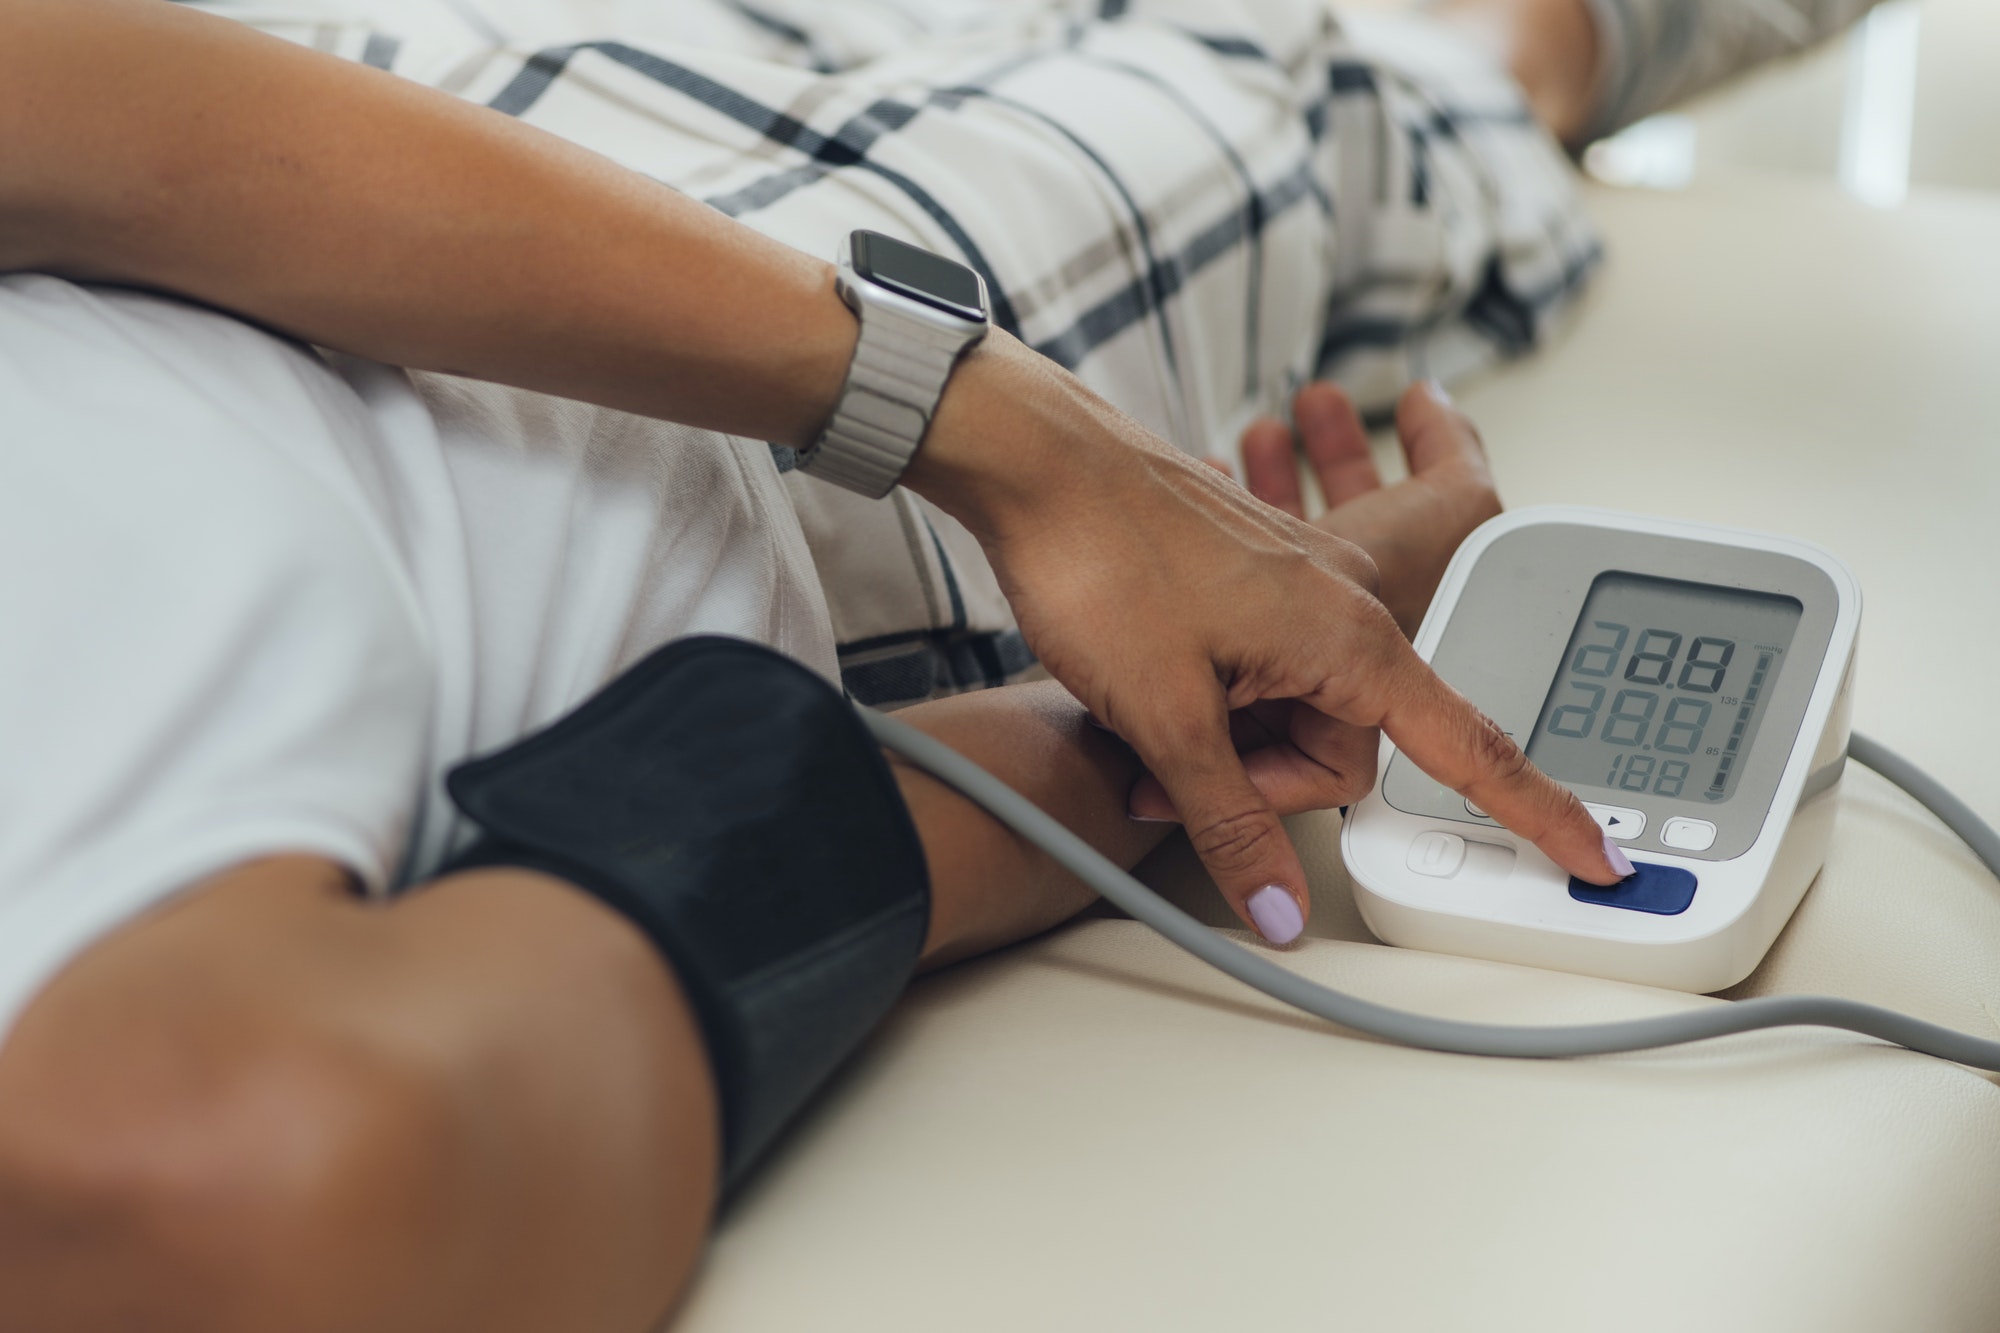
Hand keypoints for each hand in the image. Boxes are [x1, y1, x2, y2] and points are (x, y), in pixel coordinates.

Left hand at [905, 338, 1626, 943]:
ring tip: (1141, 719)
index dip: (1534, 810)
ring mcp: (1293, 588)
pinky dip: (1210, 697)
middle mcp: (1338, 606)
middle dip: (1262, 781)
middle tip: (1169, 774)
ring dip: (1224, 738)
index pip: (1465, 746)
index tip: (1593, 854)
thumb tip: (1279, 906)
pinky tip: (1147, 687)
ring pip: (1292, 710)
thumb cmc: (1101, 559)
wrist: (1036, 461)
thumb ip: (1228, 822)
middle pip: (1343, 746)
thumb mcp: (1165, 718)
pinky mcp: (1247, 581)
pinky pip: (1257, 668)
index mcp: (1349, 638)